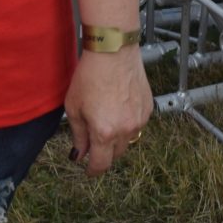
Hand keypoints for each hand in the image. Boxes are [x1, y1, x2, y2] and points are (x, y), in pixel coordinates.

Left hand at [64, 47, 151, 174]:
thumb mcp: (74, 107)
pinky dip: (127, 123)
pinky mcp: (148, 109)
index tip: (88, 170)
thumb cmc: (90, 76)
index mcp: (104, 132)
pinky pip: (137, 125)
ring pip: (128, 140)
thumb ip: (78, 135)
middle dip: (104, 152)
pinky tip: (118, 107)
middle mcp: (125, 130)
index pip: (101, 164)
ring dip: (116, 138)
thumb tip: (80, 154)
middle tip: (93, 141)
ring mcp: (139, 120)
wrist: (113, 52)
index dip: (93, 170)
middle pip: (115, 154)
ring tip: (106, 117)